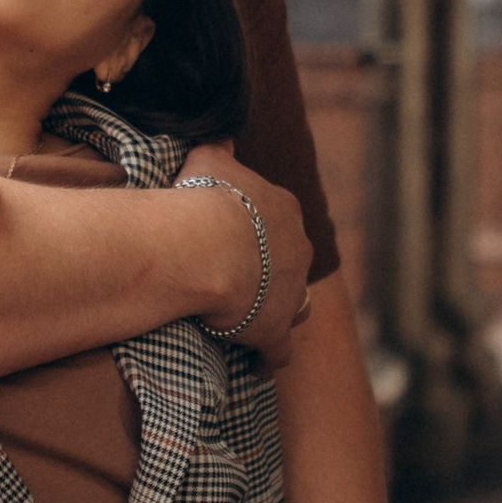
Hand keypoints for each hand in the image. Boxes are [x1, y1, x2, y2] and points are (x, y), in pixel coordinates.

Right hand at [182, 145, 313, 369]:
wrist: (206, 247)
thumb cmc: (203, 200)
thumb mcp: (207, 158)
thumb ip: (219, 148)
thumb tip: (224, 136)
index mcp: (283, 209)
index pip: (277, 220)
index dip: (257, 230)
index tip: (236, 238)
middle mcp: (298, 249)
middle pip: (291, 262)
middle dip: (272, 270)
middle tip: (242, 279)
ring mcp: (291, 292)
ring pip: (294, 305)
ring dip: (278, 311)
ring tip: (253, 319)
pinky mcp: (276, 331)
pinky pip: (277, 352)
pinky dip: (268, 359)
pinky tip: (256, 366)